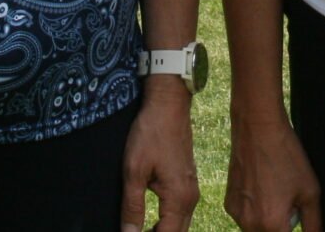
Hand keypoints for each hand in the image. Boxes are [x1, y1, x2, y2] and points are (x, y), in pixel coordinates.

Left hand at [120, 84, 198, 231]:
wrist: (168, 105)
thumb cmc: (150, 134)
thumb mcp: (134, 171)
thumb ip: (132, 207)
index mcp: (179, 199)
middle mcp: (190, 199)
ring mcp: (192, 190)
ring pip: (180, 226)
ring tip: (139, 231)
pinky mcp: (188, 183)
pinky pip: (181, 213)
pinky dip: (168, 223)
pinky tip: (151, 222)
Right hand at [224, 112, 321, 231]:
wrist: (258, 128)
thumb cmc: (286, 156)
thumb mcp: (310, 191)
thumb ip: (314, 224)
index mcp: (272, 224)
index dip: (293, 229)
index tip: (295, 214)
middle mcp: (250, 224)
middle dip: (281, 229)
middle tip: (288, 204)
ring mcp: (236, 214)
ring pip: (256, 231)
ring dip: (268, 223)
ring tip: (275, 193)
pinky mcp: (228, 203)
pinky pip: (245, 218)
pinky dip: (254, 211)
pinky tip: (262, 188)